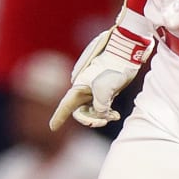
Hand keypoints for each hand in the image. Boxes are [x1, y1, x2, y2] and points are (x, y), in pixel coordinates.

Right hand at [50, 7, 152, 129]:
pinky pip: (102, 106)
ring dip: (101, 116)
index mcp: (79, 86)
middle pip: (81, 111)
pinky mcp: (105, 89)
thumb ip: (100, 105)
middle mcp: (84, 88)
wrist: (126, 51)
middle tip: (103, 122)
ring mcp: (94, 89)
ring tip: (114, 116)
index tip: (53, 127)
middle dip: (91, 119)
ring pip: (93, 110)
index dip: (59, 117)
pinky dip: (107, 112)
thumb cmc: (113, 67)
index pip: (66, 105)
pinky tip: (115, 115)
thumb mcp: (105, 89)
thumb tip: (101, 113)